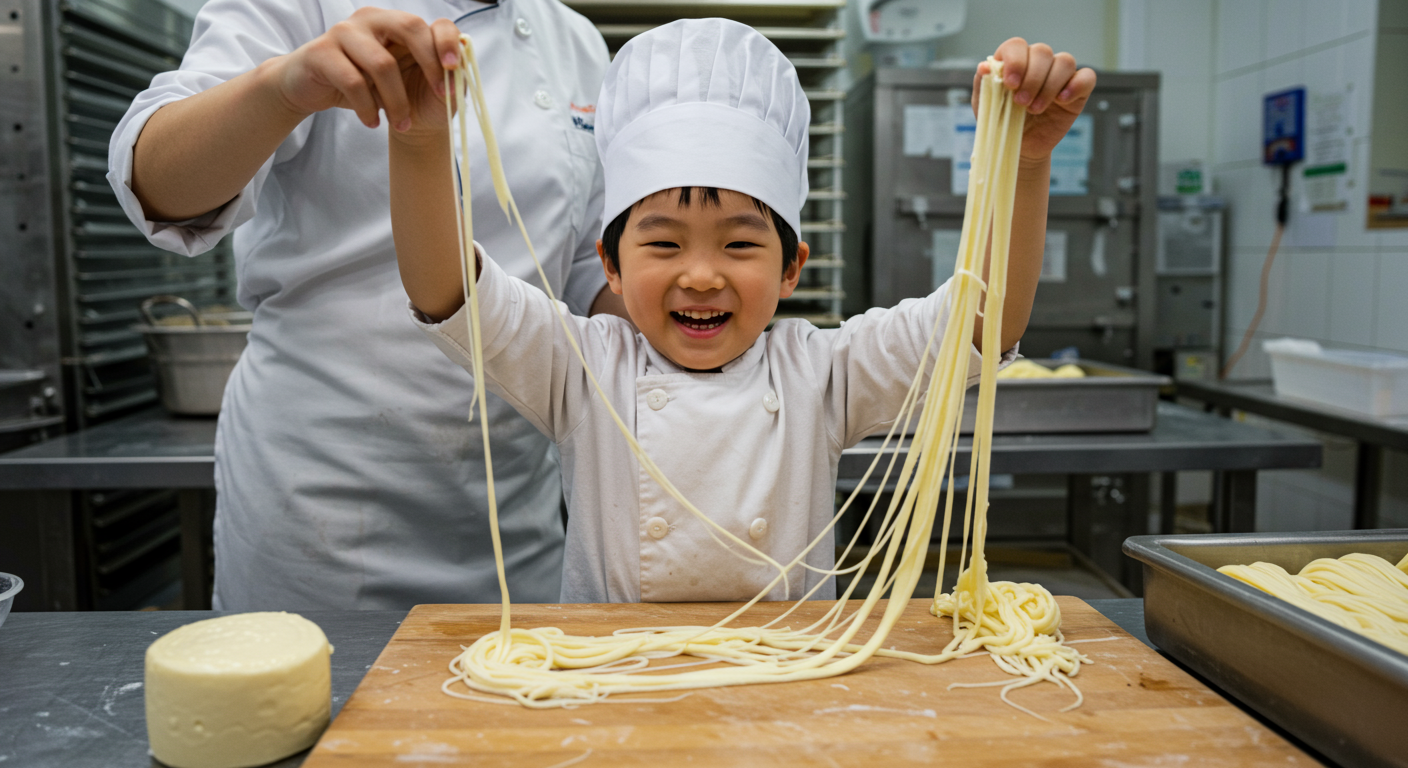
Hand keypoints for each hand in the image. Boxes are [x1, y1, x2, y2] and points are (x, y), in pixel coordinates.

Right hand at [270, 7, 461, 136]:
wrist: (316, 92)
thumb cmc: (366, 87)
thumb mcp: (403, 83)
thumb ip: (432, 75)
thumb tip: (459, 73)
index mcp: (395, 24)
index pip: (428, 23)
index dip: (445, 44)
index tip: (455, 70)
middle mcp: (371, 20)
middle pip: (409, 28)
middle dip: (429, 64)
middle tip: (440, 95)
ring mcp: (344, 32)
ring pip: (382, 63)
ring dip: (397, 101)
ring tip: (401, 124)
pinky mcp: (322, 52)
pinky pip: (353, 81)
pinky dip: (368, 108)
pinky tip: (372, 122)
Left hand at [972, 38, 1095, 162]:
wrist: (1020, 147)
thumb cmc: (1002, 123)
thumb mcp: (986, 107)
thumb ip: (984, 85)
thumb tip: (984, 66)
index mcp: (1014, 61)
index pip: (1016, 45)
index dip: (1015, 61)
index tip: (1010, 84)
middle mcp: (1038, 63)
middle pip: (1042, 52)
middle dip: (1031, 78)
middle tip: (1021, 103)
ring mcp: (1059, 76)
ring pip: (1064, 62)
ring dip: (1048, 86)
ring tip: (1035, 109)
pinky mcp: (1077, 91)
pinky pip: (1087, 77)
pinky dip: (1076, 85)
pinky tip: (1062, 100)